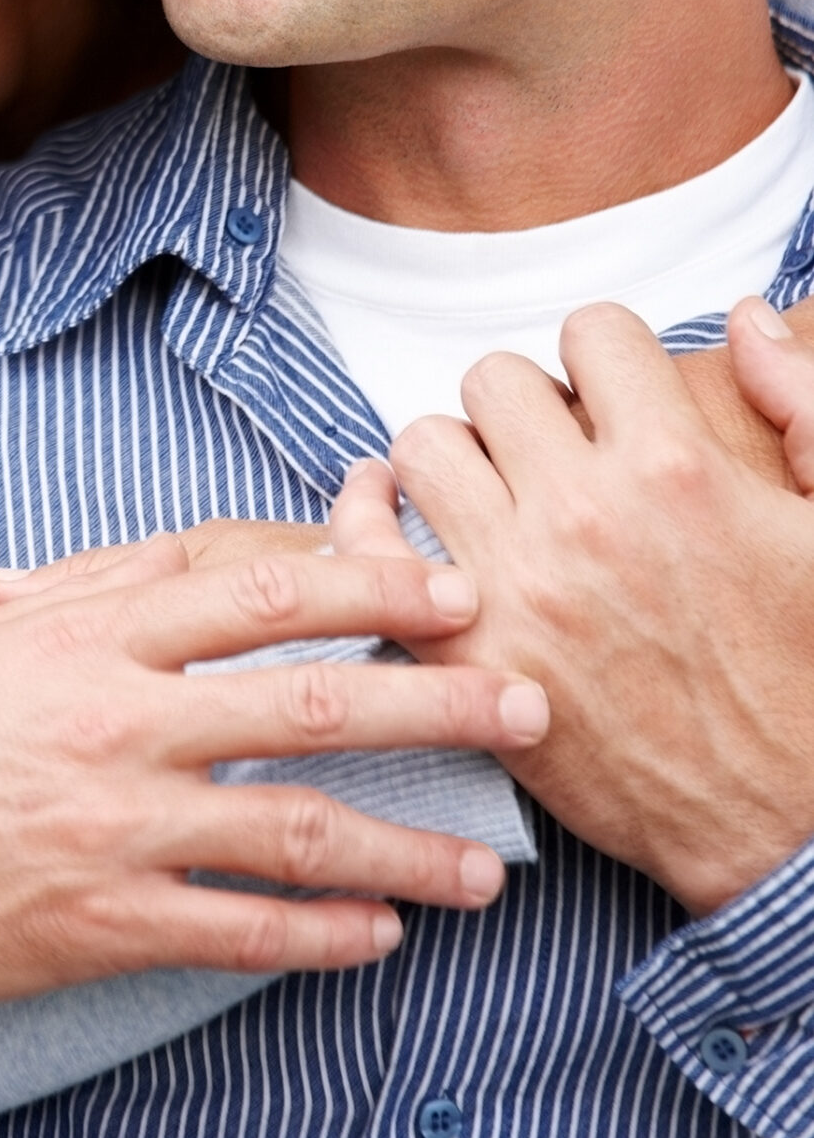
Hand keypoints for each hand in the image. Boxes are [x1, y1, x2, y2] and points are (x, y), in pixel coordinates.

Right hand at [0, 531, 547, 1013]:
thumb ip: (95, 592)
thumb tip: (199, 558)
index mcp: (87, 631)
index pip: (258, 588)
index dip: (369, 582)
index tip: (450, 588)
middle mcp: (115, 720)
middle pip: (314, 700)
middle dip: (439, 700)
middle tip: (527, 703)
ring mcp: (113, 827)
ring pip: (299, 829)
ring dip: (410, 847)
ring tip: (487, 868)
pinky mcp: (103, 923)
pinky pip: (243, 931)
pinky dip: (323, 937)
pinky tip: (382, 936)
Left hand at [336, 299, 813, 914]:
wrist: (778, 822)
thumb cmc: (811, 671)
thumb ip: (805, 402)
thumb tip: (746, 314)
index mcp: (674, 469)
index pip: (592, 332)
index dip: (607, 360)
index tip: (617, 401)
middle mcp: (583, 514)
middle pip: (495, 381)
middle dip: (527, 406)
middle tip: (555, 453)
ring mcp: (515, 585)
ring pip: (424, 446)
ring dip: (456, 459)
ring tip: (495, 494)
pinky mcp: (468, 656)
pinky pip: (369, 550)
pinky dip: (368, 521)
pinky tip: (395, 516)